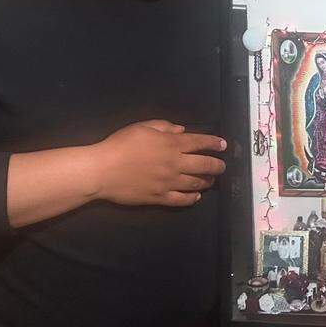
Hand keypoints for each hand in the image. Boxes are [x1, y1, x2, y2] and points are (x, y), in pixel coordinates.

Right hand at [93, 120, 225, 207]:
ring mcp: (169, 182)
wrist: (103, 171)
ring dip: (207, 181)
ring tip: (212, 180)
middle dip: (217, 165)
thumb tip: (182, 131)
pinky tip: (197, 197)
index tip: (223, 145)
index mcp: (171, 144)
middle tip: (222, 166)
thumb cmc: (120, 145)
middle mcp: (175, 163)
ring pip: (196, 183)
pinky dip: (192, 198)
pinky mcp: (160, 198)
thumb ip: (164, 126)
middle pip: (204, 165)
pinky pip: (182, 200)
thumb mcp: (142, 127)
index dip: (214, 143)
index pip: (200, 142)